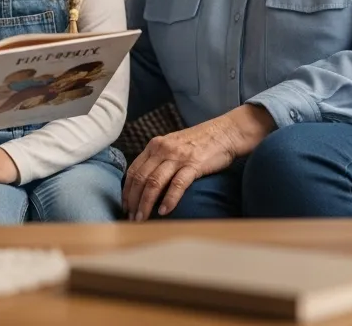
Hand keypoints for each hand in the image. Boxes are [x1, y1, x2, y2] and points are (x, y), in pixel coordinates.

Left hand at [122, 104, 273, 220]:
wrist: (225, 132)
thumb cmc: (200, 142)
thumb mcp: (173, 146)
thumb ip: (159, 160)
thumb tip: (146, 183)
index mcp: (155, 145)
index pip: (134, 170)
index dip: (127, 191)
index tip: (125, 206)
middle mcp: (162, 149)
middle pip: (141, 179)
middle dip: (134, 201)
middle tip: (132, 218)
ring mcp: (178, 156)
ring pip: (154, 183)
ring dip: (146, 204)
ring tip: (143, 219)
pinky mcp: (193, 164)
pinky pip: (177, 185)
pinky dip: (169, 200)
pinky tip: (164, 212)